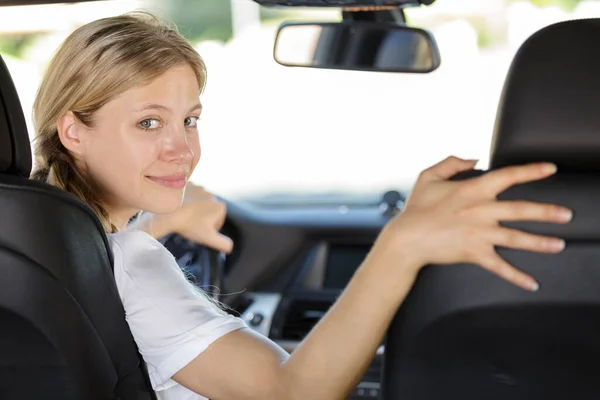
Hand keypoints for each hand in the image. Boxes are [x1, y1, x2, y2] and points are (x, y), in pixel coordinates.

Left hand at [163, 184, 232, 252]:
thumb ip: (224, 244)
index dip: (209, 230)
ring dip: (194, 209)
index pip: (218, 222)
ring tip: (183, 217)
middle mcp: (211, 194)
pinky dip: (185, 201)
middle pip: (208, 211)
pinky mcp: (186, 184)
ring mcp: (198, 188)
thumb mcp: (209, 238)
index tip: (198, 232)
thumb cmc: (189, 225)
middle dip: (202, 218)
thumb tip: (230, 246)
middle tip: (190, 226)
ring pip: (198, 203)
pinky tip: (179, 208)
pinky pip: (188, 195)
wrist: (168, 212)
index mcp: (220, 206)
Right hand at [379, 156, 571, 290]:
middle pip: (521, 209)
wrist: (406, 238)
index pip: (507, 176)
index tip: (550, 168)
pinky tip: (532, 284)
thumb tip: (473, 158)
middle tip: (567, 214)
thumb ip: (451, 162)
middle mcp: (480, 211)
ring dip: (540, 243)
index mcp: (472, 190)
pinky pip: (499, 266)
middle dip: (547, 212)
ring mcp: (479, 234)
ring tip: (560, 245)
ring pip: (516, 238)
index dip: (531, 171)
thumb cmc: (415, 208)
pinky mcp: (473, 253)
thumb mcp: (428, 176)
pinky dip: (516, 276)